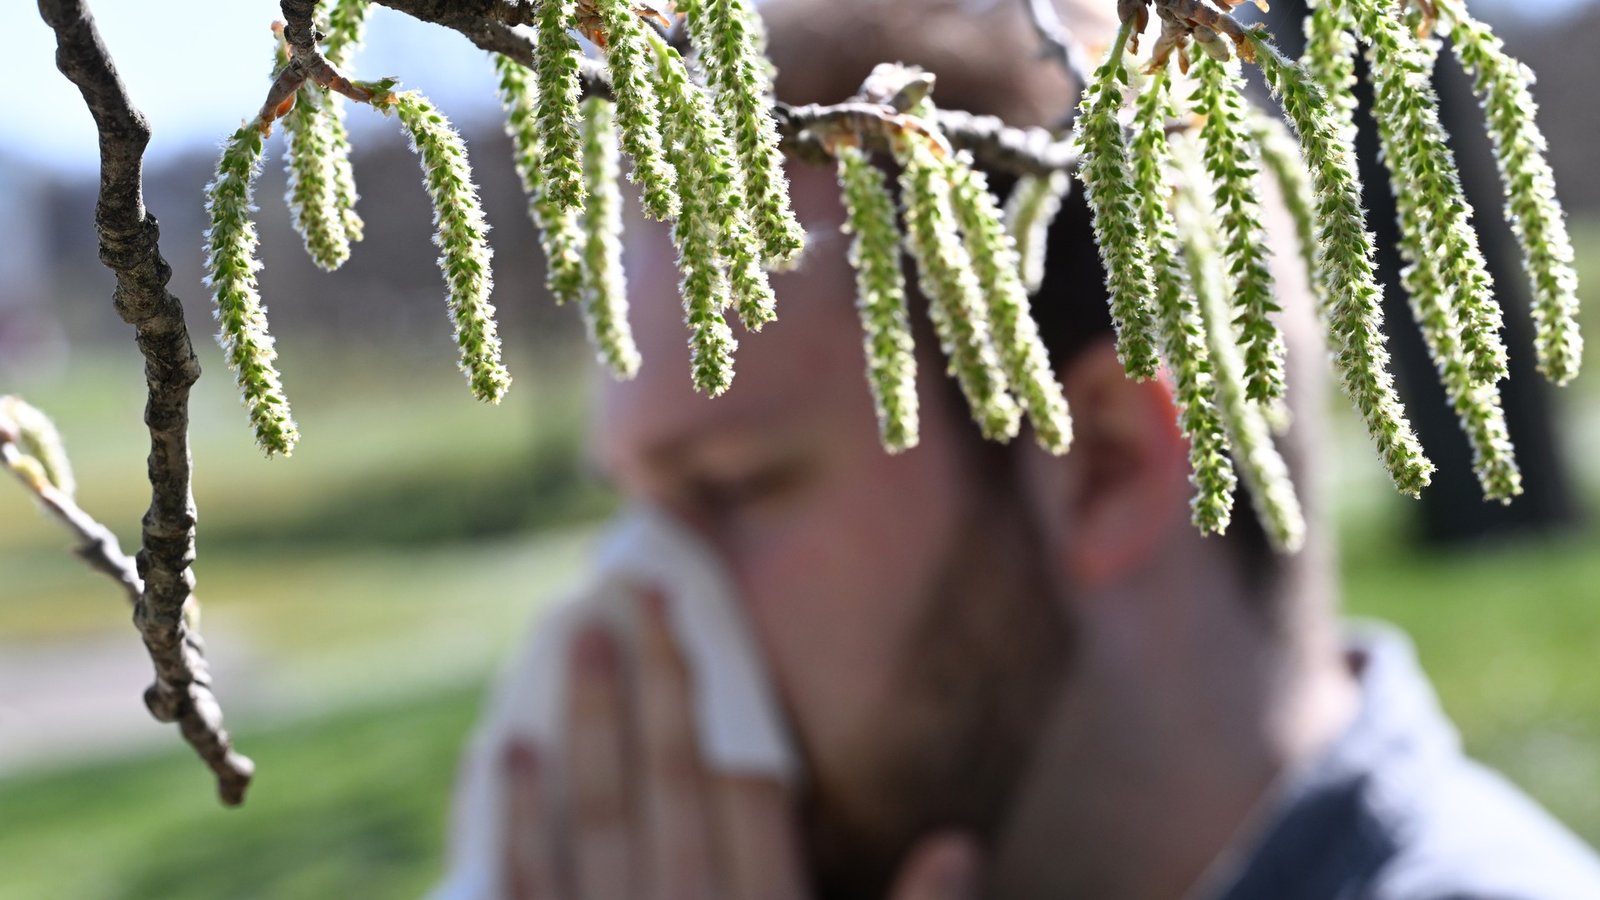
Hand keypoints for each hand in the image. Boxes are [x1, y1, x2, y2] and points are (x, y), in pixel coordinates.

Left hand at [500, 590, 980, 898]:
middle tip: (629, 588)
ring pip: (593, 821)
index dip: (718, 697)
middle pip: (666, 785)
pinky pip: (525, 895)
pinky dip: (511, 823)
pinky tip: (507, 754)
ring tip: (572, 637)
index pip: (745, 790)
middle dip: (649, 682)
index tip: (694, 618)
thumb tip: (958, 842)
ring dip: (581, 725)